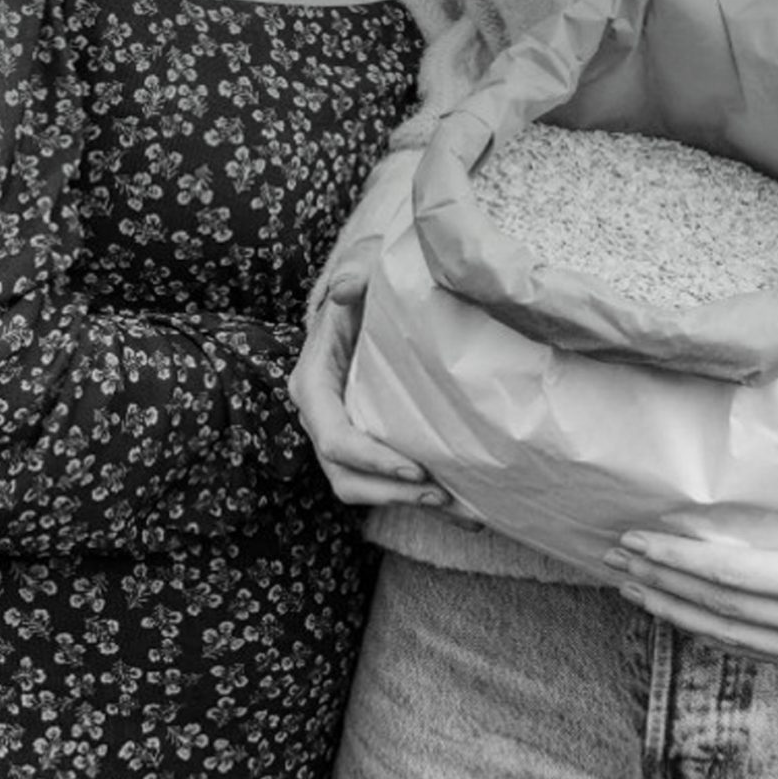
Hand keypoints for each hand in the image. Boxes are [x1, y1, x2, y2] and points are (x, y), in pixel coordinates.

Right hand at [288, 276, 447, 510]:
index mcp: (313, 385)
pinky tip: (464, 508)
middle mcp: (323, 418)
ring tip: (461, 510)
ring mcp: (344, 435)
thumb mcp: (362, 268)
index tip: (416, 470)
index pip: (333, 437)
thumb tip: (344, 290)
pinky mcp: (368, 443)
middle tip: (443, 496)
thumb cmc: (367, 281)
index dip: (371, 460)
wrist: (372, 295)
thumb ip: (356, 274)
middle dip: (393, 495)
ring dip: (410, 504)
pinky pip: (386, 482)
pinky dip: (422, 497)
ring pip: (365, 490)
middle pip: (346, 477)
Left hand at [602, 424, 777, 672]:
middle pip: (729, 612)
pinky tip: (680, 609)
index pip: (744, 579)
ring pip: (738, 638)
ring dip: (680, 611)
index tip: (640, 542)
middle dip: (668, 586)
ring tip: (632, 583)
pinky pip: (759, 649)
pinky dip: (715, 630)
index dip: (686, 562)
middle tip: (616, 559)